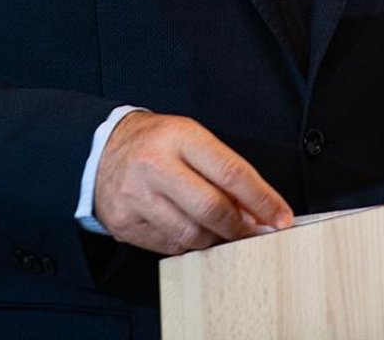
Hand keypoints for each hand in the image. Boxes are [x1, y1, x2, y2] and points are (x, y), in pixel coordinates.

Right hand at [93, 110, 292, 254]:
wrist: (101, 151)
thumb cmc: (155, 143)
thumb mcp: (190, 138)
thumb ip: (223, 170)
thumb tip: (258, 209)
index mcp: (179, 137)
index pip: (231, 172)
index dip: (262, 199)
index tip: (281, 217)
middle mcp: (155, 166)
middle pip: (212, 209)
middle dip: (241, 227)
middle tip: (257, 233)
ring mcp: (137, 197)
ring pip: (192, 234)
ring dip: (217, 239)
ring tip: (223, 231)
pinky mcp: (125, 223)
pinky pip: (171, 246)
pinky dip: (190, 244)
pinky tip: (191, 230)